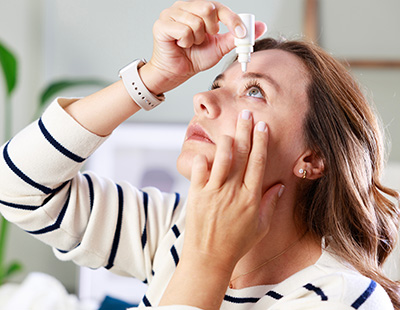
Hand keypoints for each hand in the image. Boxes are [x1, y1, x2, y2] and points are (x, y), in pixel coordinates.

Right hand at [141, 1, 266, 93]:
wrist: (176, 73)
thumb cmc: (194, 58)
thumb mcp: (220, 47)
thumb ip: (236, 37)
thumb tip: (260, 26)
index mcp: (198, 8)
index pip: (219, 7)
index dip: (233, 20)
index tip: (242, 33)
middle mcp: (184, 6)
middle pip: (208, 8)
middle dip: (211, 30)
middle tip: (205, 39)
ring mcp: (171, 14)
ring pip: (196, 22)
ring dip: (197, 39)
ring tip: (191, 44)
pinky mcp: (161, 25)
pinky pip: (183, 31)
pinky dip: (186, 42)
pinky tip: (181, 45)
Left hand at [182, 110, 284, 271]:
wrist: (210, 257)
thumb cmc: (236, 243)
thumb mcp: (260, 226)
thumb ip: (270, 204)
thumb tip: (280, 186)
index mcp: (251, 198)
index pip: (258, 163)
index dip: (261, 142)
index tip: (263, 126)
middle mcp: (234, 192)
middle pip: (242, 155)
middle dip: (245, 131)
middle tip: (246, 113)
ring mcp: (214, 192)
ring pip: (222, 159)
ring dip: (227, 140)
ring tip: (230, 126)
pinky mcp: (197, 195)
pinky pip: (199, 171)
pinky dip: (201, 159)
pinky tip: (204, 149)